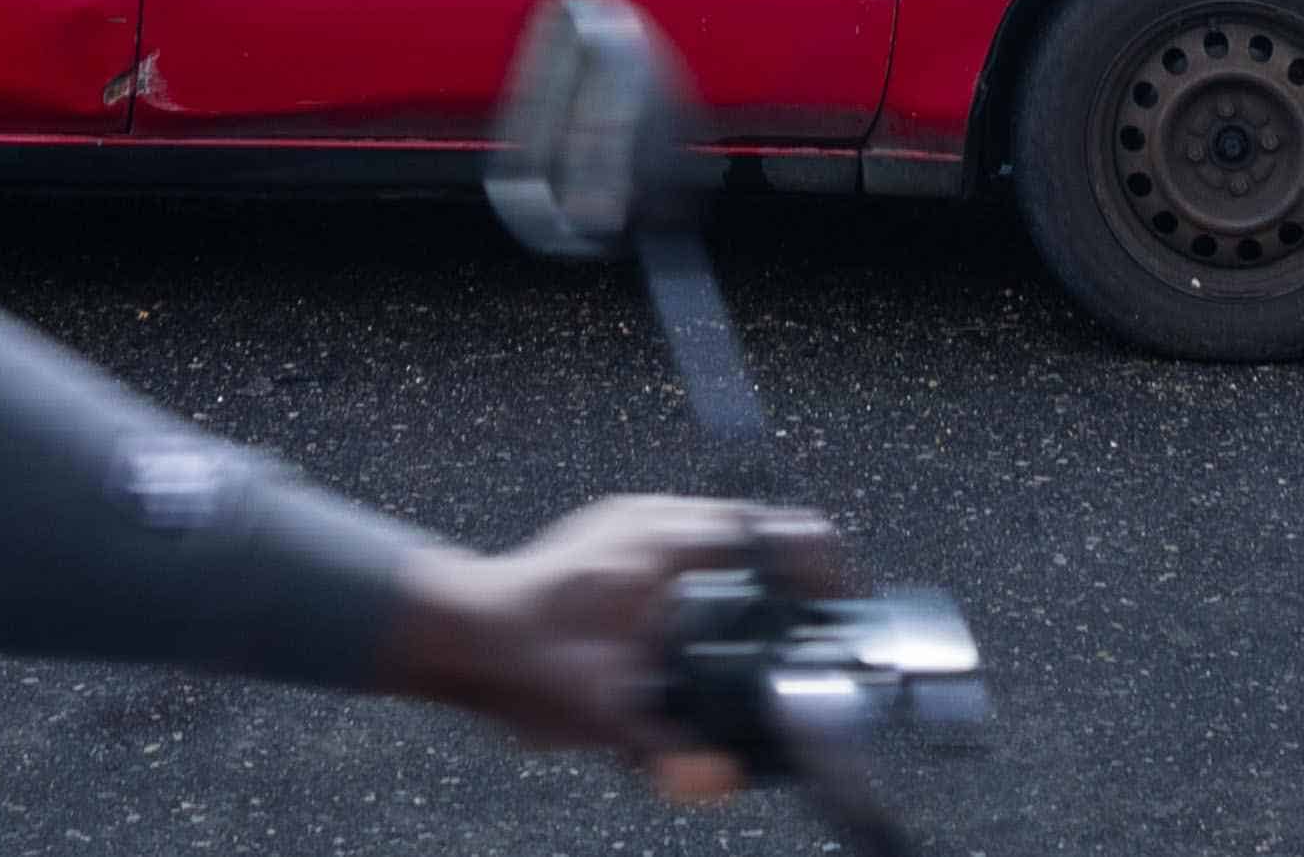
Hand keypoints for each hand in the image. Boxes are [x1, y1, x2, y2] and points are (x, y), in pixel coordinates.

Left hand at [377, 496, 850, 795]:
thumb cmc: (519, 663)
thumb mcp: (599, 715)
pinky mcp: (610, 543)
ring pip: (716, 535)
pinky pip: (683, 549)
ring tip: (776, 624)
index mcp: (662, 544)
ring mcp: (628, 528)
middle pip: (751, 530)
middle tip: (819, 622)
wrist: (456, 637)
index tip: (847, 601)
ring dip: (749, 574)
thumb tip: (716, 779)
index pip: (769, 532)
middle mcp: (649, 523)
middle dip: (791, 574)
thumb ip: (663, 751)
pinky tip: (710, 626)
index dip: (821, 565)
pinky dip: (709, 580)